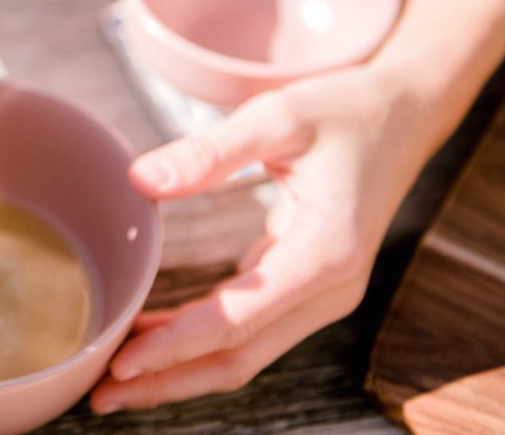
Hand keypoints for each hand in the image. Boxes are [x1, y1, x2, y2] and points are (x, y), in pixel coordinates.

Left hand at [90, 63, 431, 411]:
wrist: (403, 113)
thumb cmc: (343, 110)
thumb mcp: (277, 116)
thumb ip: (210, 151)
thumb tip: (143, 180)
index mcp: (326, 254)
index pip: (238, 321)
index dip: (175, 346)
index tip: (121, 362)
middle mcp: (330, 290)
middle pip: (239, 358)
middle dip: (168, 380)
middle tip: (100, 394)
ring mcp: (322, 294)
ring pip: (244, 353)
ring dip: (180, 369)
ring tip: (113, 377)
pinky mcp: (306, 286)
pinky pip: (249, 329)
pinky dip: (199, 342)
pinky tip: (153, 336)